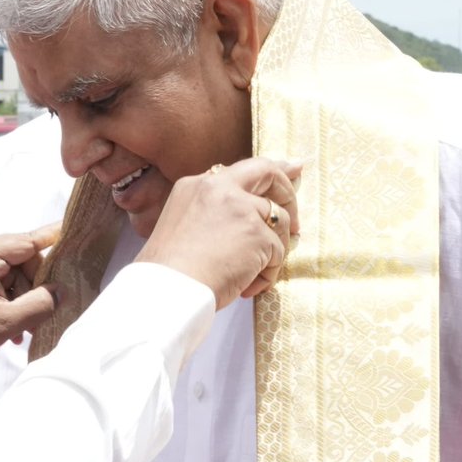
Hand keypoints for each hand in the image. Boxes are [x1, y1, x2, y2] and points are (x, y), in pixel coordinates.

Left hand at [0, 224, 59, 383]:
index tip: (76, 229)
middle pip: (23, 258)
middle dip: (36, 285)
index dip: (53, 239)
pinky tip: (14, 326)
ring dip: (25, 297)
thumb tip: (62, 291)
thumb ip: (39, 304)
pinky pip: (1, 280)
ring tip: (25, 328)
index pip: (28, 241)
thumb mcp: (5, 323)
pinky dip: (11, 299)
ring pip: (14, 272)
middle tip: (42, 315)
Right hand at [135, 157, 299, 307]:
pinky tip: (247, 287)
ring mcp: (241, 209)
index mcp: (196, 186)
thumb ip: (214, 212)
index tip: (292, 170)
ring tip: (251, 277)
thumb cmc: (170, 271)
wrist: (166, 290)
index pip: (241, 171)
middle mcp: (219, 188)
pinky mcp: (257, 234)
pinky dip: (267, 275)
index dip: (270, 172)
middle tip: (295, 223)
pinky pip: (278, 253)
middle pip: (267, 173)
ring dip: (272, 253)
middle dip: (288, 193)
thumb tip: (245, 217)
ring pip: (278, 222)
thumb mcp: (183, 225)